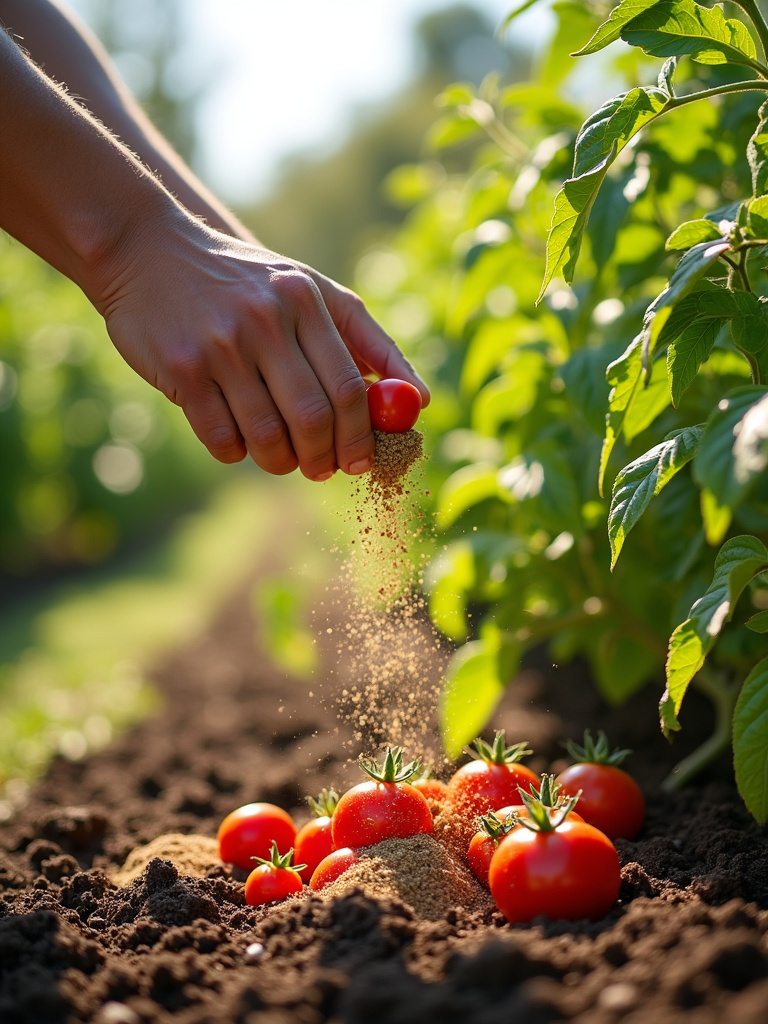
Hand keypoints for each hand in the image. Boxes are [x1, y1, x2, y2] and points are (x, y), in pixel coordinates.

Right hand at [94, 210, 428, 479]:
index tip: (362, 462)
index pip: (350, 388)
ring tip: (281, 458)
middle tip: (322, 469)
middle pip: (314, 418)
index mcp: (307, 299)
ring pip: (267, 436)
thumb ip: (366, 342)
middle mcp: (266, 319)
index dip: (361, 437)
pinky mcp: (181, 369)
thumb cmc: (247, 284)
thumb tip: (418, 401)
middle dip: (323, 458)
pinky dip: (236, 453)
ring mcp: (221, 345)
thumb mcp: (310, 292)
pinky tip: (237, 439)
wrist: (151, 252)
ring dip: (279, 462)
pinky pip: (222, 438)